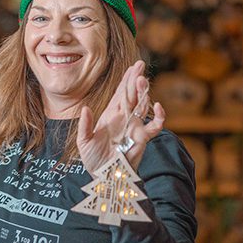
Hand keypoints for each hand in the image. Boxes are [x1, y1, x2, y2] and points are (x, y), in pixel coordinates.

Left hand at [76, 60, 165, 175]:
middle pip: (132, 94)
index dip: (126, 79)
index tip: (133, 66)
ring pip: (143, 105)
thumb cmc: (94, 159)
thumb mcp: (84, 142)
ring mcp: (135, 127)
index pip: (120, 92)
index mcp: (111, 114)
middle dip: (136, 79)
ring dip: (144, 93)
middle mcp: (124, 118)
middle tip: (140, 65)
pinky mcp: (142, 138)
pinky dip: (158, 116)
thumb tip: (86, 108)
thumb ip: (85, 125)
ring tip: (142, 80)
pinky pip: (154, 125)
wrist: (105, 176)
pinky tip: (157, 106)